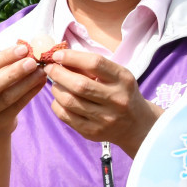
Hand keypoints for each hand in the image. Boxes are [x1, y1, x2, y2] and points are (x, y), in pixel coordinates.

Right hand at [0, 43, 47, 138]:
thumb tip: (25, 50)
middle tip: (33, 61)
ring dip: (26, 83)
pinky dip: (30, 94)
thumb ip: (0, 66)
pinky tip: (40, 84)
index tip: (23, 48)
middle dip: (15, 71)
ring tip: (41, 72)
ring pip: (6, 97)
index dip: (4, 57)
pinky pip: (16, 107)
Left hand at [43, 50, 162, 154]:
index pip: (95, 64)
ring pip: (69, 101)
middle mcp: (116, 99)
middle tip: (50, 68)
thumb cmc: (121, 93)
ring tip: (55, 84)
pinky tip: (59, 99)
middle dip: (58, 74)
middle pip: (79, 84)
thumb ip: (93, 67)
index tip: (57, 55)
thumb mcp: (116, 76)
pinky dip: (56, 104)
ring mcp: (104, 118)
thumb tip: (61, 57)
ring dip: (56, 89)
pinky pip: (65, 116)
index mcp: (123, 80)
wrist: (136, 125)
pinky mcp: (92, 131)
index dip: (72, 57)